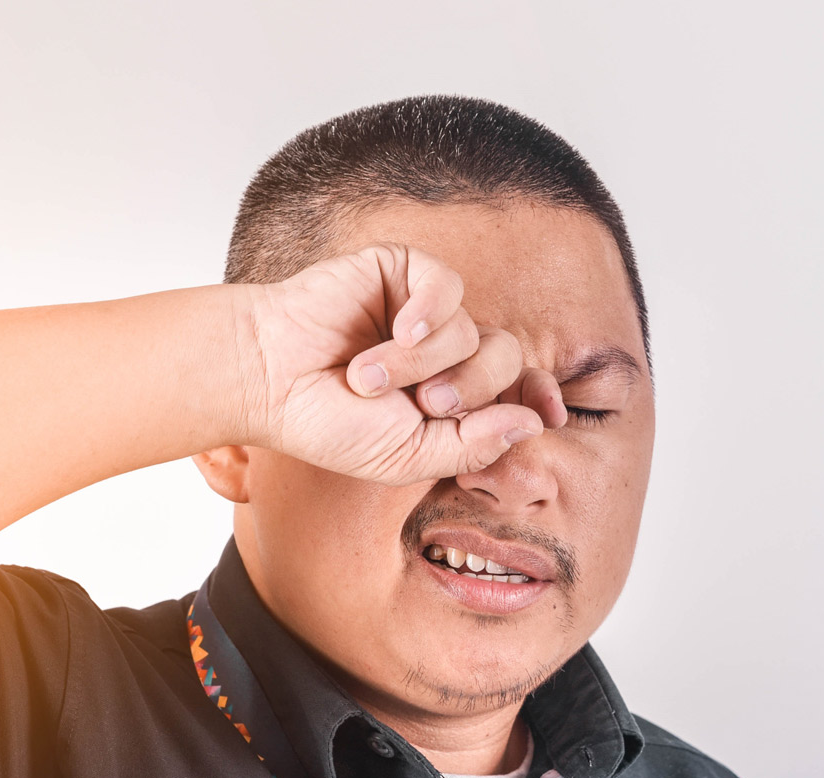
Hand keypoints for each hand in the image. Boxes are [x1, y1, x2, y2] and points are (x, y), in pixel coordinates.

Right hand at [241, 244, 565, 484]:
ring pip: (473, 330)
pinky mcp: (402, 273)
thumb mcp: (407, 457)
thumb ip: (473, 446)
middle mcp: (445, 353)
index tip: (552, 414)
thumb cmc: (329, 423)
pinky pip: (448, 287)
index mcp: (450, 397)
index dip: (539, 397)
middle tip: (422, 405)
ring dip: (421, 362)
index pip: (517, 390)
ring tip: (366, 377)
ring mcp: (424, 312)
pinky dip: (428, 313)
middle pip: (506, 360)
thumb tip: (535, 423)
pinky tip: (397, 329)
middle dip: (470, 388)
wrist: (270, 381)